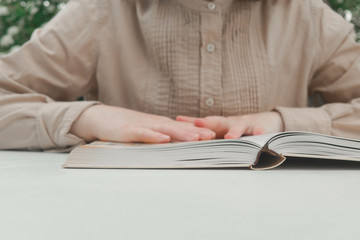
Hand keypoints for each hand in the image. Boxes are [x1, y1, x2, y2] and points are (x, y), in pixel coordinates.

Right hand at [70, 105, 215, 142]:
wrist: (101, 118)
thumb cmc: (125, 126)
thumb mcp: (146, 131)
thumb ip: (160, 135)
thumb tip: (176, 144)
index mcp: (159, 124)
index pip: (181, 127)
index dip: (198, 131)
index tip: (215, 136)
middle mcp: (154, 123)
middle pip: (177, 127)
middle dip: (195, 132)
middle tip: (213, 137)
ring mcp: (141, 126)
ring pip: (164, 129)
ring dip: (180, 133)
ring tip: (196, 138)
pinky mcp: (128, 130)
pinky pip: (142, 133)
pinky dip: (153, 135)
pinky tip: (164, 138)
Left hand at [176, 111, 283, 138]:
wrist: (266, 121)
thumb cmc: (239, 127)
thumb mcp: (222, 129)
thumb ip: (205, 131)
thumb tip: (182, 131)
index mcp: (220, 125)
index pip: (204, 123)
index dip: (192, 121)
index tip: (178, 120)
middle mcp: (231, 123)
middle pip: (218, 122)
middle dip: (208, 123)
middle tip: (197, 124)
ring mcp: (246, 124)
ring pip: (239, 127)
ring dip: (234, 131)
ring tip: (230, 137)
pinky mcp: (261, 127)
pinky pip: (260, 129)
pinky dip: (259, 132)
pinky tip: (258, 134)